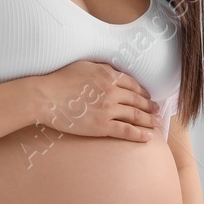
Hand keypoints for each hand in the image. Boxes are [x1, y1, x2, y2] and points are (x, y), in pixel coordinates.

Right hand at [35, 60, 160, 142]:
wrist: (46, 97)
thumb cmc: (60, 80)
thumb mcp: (85, 66)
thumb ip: (102, 69)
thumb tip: (114, 72)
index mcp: (109, 76)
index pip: (133, 85)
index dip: (143, 92)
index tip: (148, 97)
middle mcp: (112, 92)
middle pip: (138, 100)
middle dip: (150, 106)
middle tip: (157, 111)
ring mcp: (108, 109)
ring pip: (135, 116)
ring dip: (149, 120)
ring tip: (156, 124)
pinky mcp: (102, 126)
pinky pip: (126, 131)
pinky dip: (140, 134)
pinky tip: (149, 137)